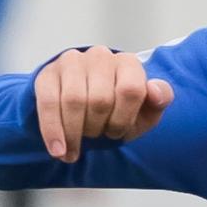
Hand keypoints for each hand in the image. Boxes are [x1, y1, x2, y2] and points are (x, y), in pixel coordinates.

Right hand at [34, 46, 173, 162]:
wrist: (84, 108)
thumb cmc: (119, 111)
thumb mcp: (145, 112)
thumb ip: (159, 101)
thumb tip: (155, 91)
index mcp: (128, 63)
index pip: (130, 90)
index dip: (123, 119)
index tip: (117, 133)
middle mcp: (100, 56)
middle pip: (100, 100)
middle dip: (98, 128)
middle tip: (97, 137)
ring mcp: (72, 62)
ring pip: (73, 101)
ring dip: (75, 133)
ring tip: (75, 150)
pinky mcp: (47, 74)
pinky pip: (48, 103)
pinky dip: (52, 131)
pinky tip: (58, 150)